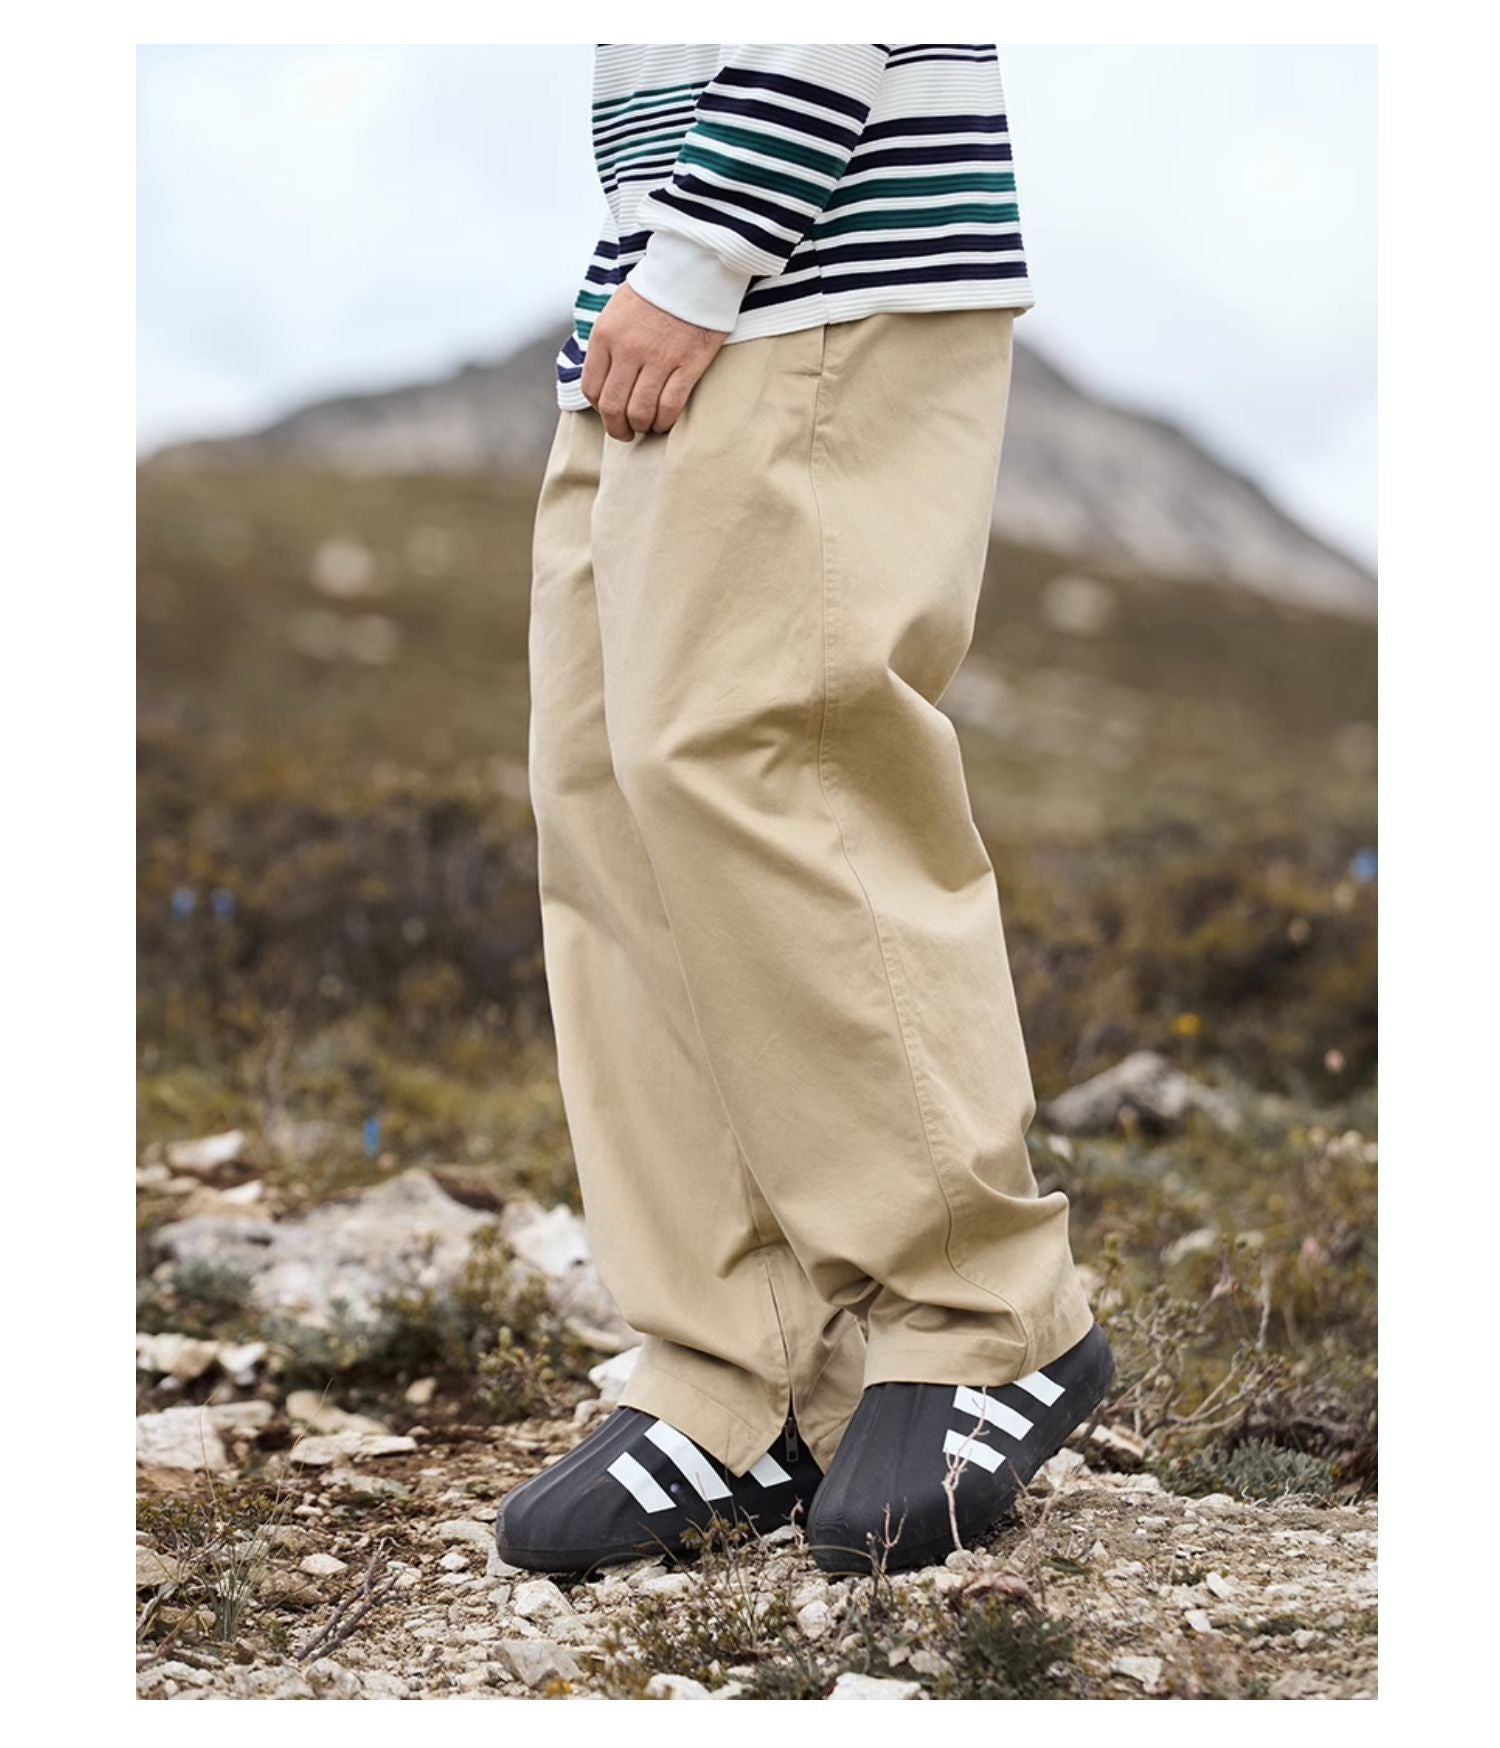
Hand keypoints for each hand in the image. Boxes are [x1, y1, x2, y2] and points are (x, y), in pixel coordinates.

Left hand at [580, 284, 727, 441]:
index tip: (610, 412)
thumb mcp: (616, 310)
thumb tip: (602, 378)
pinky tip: (665, 422)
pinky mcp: (686, 365)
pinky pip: (669, 406)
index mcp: (605, 335)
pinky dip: (664, 421)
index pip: (592, 388)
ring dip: (641, 426)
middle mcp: (627, 350)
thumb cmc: (655, 291)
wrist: (693, 269)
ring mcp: (658, 359)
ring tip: (647, 426)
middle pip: (613, 407)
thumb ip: (606, 344)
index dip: (600, 408)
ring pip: (640, 411)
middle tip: (626, 432)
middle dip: (617, 428)